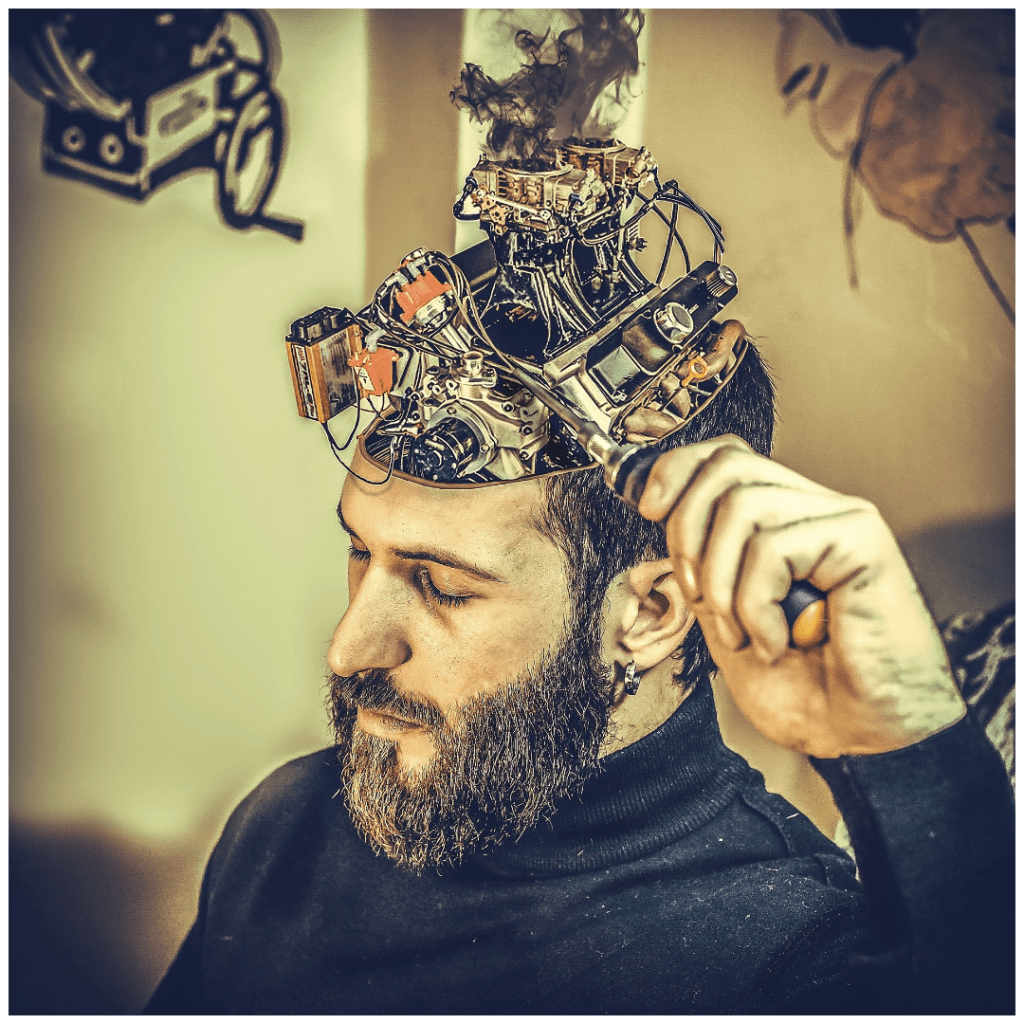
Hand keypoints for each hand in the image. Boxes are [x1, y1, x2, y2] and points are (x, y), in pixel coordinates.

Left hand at [637, 435, 965, 758]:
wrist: (860, 739)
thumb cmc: (806, 689)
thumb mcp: (725, 617)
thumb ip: (703, 564)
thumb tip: (664, 515)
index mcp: (781, 522)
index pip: (725, 456)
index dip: (678, 469)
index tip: (648, 507)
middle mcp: (812, 511)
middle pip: (727, 466)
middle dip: (687, 531)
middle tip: (698, 596)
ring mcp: (840, 520)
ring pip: (743, 504)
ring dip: (721, 582)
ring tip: (742, 632)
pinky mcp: (861, 540)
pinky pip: (774, 546)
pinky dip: (756, 605)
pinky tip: (777, 639)